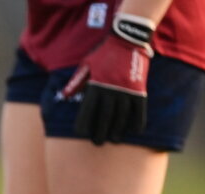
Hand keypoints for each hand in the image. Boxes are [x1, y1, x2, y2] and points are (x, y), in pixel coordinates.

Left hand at [61, 14, 154, 144]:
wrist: (127, 38)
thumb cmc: (103, 53)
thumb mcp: (86, 64)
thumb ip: (76, 81)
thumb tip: (64, 96)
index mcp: (96, 84)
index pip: (88, 108)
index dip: (84, 122)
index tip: (81, 133)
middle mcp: (111, 89)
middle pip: (105, 116)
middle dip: (100, 131)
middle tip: (97, 143)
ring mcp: (126, 89)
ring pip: (122, 114)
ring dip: (118, 129)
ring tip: (113, 140)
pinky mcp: (139, 88)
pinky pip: (139, 108)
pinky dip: (138, 120)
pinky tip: (135, 131)